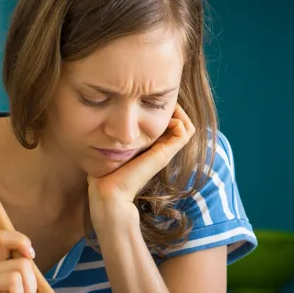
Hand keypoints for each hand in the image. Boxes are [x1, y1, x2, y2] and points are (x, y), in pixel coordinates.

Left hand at [88, 104, 195, 220]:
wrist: (110, 192)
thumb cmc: (106, 171)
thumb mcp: (113, 146)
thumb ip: (118, 135)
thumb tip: (115, 116)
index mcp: (151, 146)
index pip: (168, 123)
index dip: (161, 108)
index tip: (147, 100)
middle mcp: (161, 148)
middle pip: (180, 122)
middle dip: (170, 106)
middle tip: (155, 100)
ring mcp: (166, 151)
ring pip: (187, 125)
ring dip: (177, 111)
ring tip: (161, 106)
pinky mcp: (165, 154)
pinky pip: (186, 131)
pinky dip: (179, 119)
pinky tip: (161, 116)